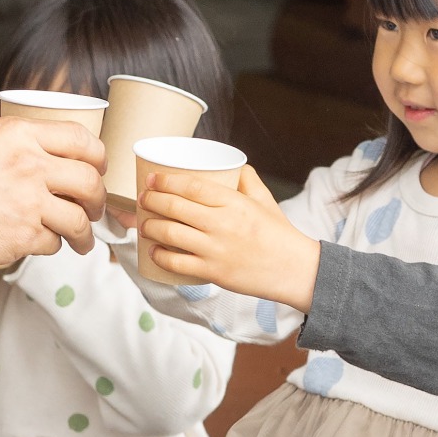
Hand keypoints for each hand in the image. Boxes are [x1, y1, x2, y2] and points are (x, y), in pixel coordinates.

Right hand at [0, 117, 103, 266]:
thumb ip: (11, 146)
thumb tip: (32, 156)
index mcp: (19, 135)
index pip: (82, 139)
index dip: (98, 157)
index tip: (97, 169)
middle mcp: (31, 166)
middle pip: (89, 182)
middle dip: (98, 199)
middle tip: (94, 208)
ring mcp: (29, 203)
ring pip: (78, 221)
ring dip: (85, 234)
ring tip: (82, 242)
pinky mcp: (22, 237)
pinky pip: (52, 244)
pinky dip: (50, 246)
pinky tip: (38, 244)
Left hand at [138, 165, 322, 311]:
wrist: (294, 270)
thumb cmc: (278, 233)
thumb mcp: (265, 200)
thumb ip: (248, 180)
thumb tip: (233, 164)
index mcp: (234, 202)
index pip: (191, 186)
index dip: (166, 181)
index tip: (152, 180)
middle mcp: (222, 223)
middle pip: (174, 207)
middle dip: (151, 201)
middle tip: (143, 199)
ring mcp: (215, 249)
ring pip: (170, 234)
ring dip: (150, 227)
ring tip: (144, 224)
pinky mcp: (213, 272)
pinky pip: (176, 263)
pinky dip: (160, 256)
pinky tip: (154, 251)